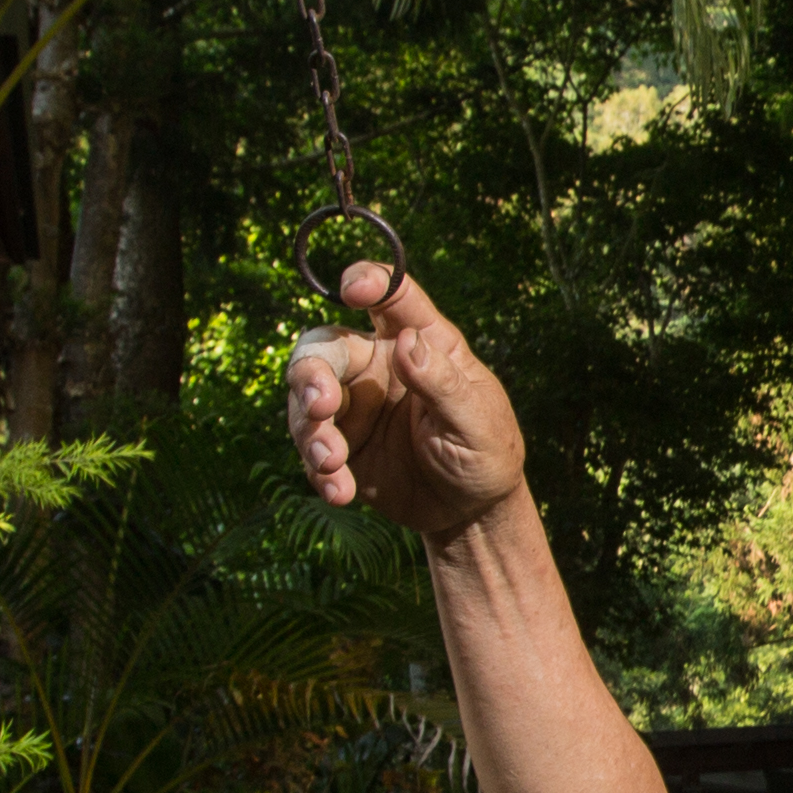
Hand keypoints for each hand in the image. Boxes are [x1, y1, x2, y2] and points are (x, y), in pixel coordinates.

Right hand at [281, 263, 526, 547]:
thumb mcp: (477, 420)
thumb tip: (408, 342)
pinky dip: (319, 469)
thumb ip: (443, 383)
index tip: (353, 289)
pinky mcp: (339, 443)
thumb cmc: (486, 452)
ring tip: (332, 462)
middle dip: (312, 372)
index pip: (391, 296)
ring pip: (306, 396)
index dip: (367, 279)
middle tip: (322, 404)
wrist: (470, 512)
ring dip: (310, 428)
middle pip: (326, 346)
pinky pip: (312, 447)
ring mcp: (354, 404)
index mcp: (421, 341)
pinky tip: (340, 492)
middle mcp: (378, 364)